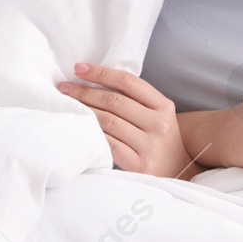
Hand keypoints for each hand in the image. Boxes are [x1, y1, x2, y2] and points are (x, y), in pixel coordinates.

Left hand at [57, 63, 203, 179]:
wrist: (178, 173)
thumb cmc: (159, 140)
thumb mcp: (158, 115)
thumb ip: (136, 100)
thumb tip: (95, 81)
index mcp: (163, 106)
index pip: (128, 82)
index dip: (101, 72)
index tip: (79, 68)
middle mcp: (159, 124)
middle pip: (114, 101)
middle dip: (85, 91)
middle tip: (64, 87)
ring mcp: (150, 145)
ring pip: (108, 121)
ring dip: (84, 111)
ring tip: (67, 105)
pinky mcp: (140, 165)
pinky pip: (109, 144)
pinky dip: (92, 134)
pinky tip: (80, 128)